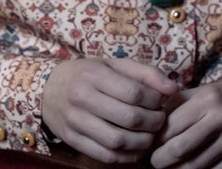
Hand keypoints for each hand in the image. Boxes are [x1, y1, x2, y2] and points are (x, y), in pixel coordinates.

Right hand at [41, 57, 179, 162]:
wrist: (47, 89)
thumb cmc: (89, 74)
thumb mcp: (115, 65)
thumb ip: (146, 73)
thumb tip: (174, 89)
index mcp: (96, 76)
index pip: (134, 93)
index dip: (155, 100)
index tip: (162, 101)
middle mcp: (83, 99)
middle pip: (129, 118)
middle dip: (153, 122)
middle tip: (160, 120)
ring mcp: (75, 122)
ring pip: (117, 141)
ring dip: (142, 142)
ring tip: (150, 135)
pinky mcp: (72, 140)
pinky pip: (103, 154)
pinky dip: (125, 156)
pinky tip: (136, 148)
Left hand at [150, 80, 221, 168]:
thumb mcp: (200, 92)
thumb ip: (175, 106)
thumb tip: (149, 125)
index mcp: (207, 99)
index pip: (169, 127)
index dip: (155, 140)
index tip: (151, 144)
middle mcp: (221, 118)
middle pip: (179, 149)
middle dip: (160, 160)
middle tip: (155, 160)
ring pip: (193, 166)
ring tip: (170, 166)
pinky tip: (188, 168)